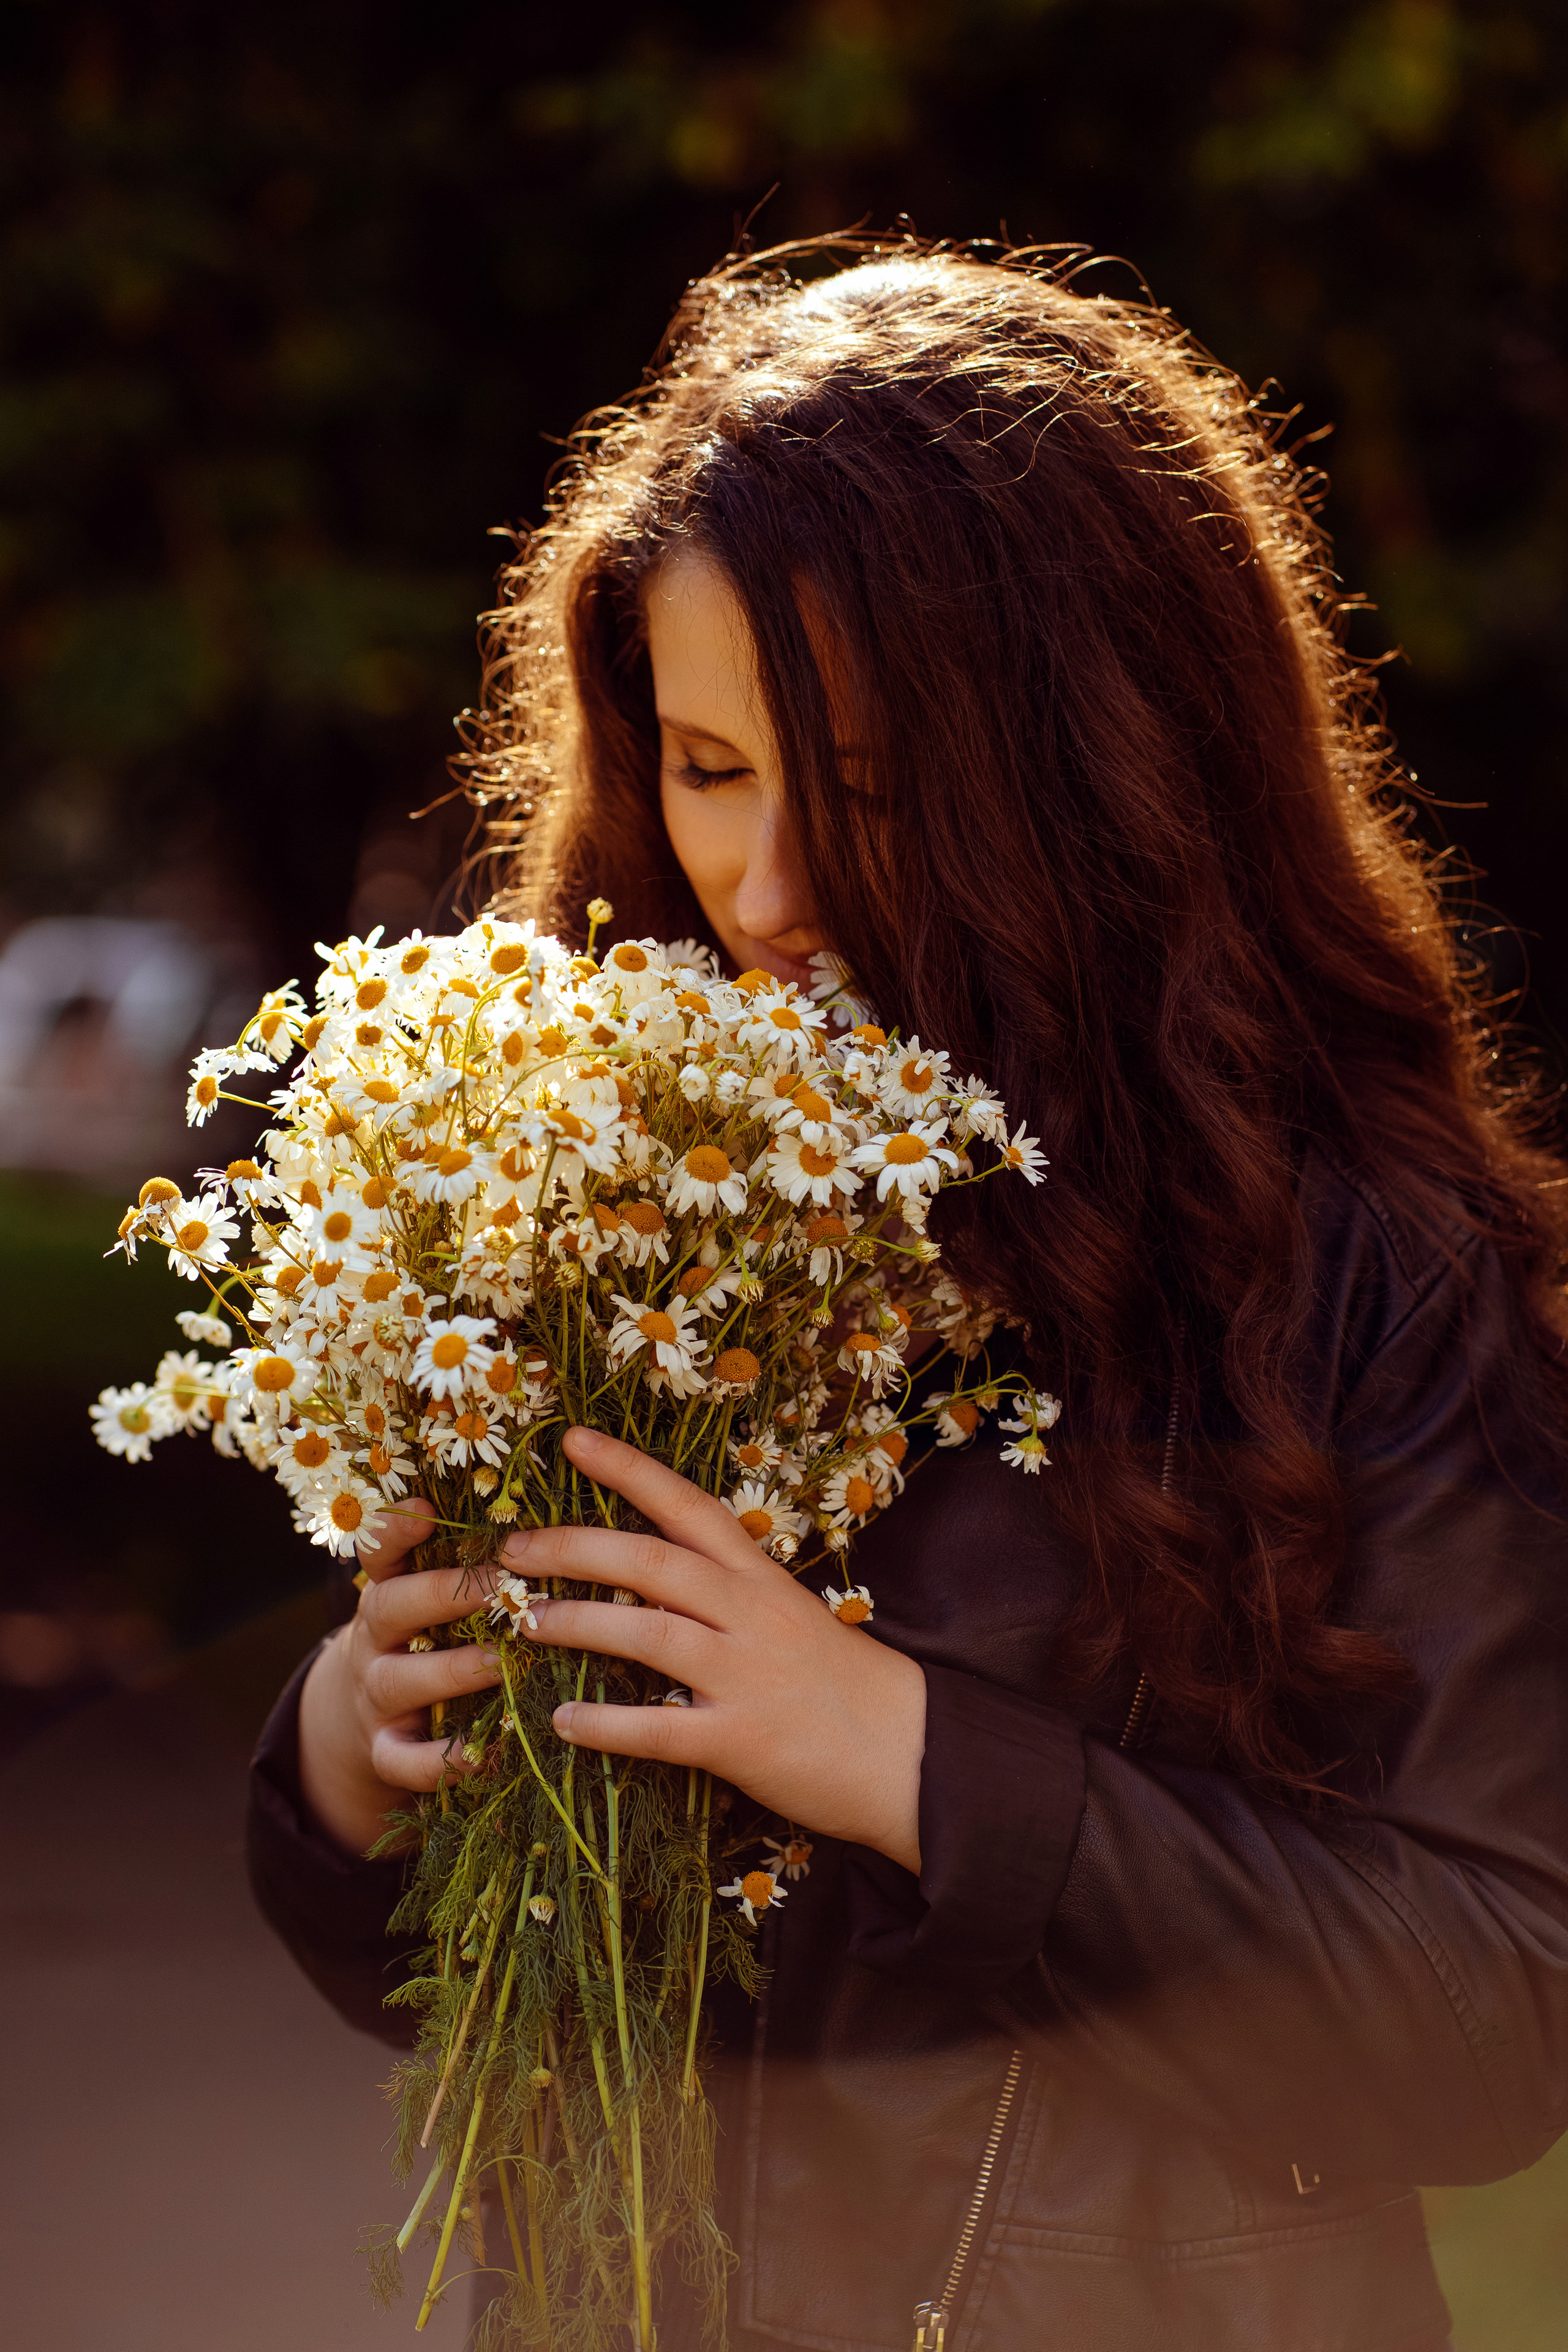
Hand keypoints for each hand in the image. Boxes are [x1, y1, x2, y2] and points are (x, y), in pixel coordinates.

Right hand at [296, 1496, 504, 1855]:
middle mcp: (375, 1636)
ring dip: (451, 1671)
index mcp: (391, 1588)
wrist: (374, 1719)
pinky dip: (442, 1762)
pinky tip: (488, 1755)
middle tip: (501, 1587)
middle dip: (444, 1595)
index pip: (380, 1549)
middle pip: (390, 1606)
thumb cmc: (435, 1639)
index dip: (397, 1528)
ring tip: (500, 1665)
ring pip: (398, 1680)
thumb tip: (556, 1524)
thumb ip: (476, 1564)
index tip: (426, 1508)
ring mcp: (374, 1695)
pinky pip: (403, 1760)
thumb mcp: (439, 1598)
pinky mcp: (383, 1750)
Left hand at [497, 1425, 925, 1872]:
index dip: (627, 1467)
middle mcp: (749, 1613)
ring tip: (522, 1621)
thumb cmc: (843, 1684)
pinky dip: (604, 1723)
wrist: (910, 1751)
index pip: (687, 1504)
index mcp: (759, 1577)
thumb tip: (651, 1578)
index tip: (571, 1439)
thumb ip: (728, 1594)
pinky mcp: (740, 1740)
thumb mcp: (789, 1616)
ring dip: (575, 1622)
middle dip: (573, 1547)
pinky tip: (561, 1719)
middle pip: (650, 1561)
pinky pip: (657, 1728)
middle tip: (511, 1547)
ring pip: (645, 1633)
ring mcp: (745, 1674)